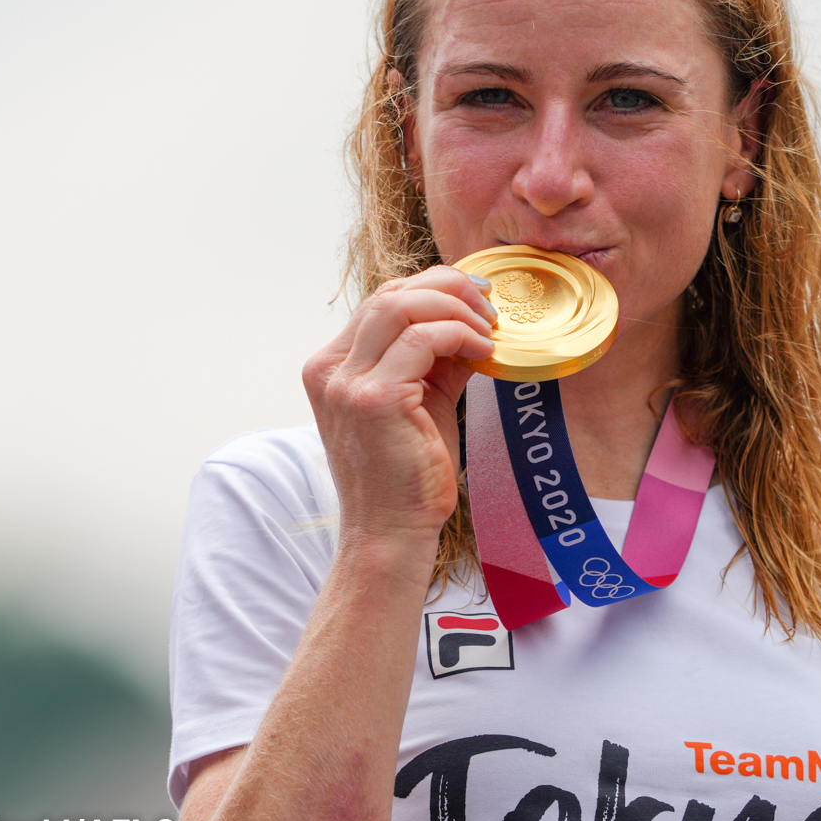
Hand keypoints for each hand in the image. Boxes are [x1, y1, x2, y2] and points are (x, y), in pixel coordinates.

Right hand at [303, 266, 496, 544]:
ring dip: (456, 307)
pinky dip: (460, 335)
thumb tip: (473, 320)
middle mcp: (330, 369)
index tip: (476, 298)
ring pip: (401, 305)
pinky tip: (483, 352)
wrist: (391, 533)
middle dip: (448, 287)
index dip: (432, 288)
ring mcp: (347, 383)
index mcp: (332, 366)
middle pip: (389, 293)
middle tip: (490, 305)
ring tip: (489, 328)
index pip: (381, 301)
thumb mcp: (420, 400)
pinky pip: (422, 339)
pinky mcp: (374, 399)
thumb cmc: (407, 473)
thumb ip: (435, 359)